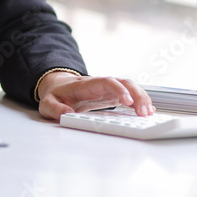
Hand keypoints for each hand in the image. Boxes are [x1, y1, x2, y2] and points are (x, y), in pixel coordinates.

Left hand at [36, 72, 154, 120]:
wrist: (58, 88)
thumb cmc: (55, 95)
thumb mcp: (47, 103)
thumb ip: (55, 108)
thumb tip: (67, 114)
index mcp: (85, 85)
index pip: (106, 82)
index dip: (118, 89)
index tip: (128, 101)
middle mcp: (100, 85)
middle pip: (123, 82)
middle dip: (137, 95)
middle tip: (144, 112)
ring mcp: (108, 90)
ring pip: (130, 87)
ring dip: (142, 98)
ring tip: (148, 113)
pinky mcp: (112, 96)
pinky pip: (130, 95)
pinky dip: (140, 101)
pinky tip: (147, 111)